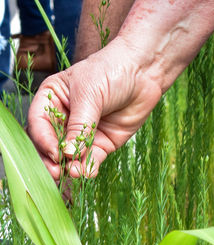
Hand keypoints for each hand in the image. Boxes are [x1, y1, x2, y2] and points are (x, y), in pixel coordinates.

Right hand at [27, 37, 161, 178]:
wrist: (144, 72)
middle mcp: (64, 119)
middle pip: (51, 145)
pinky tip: (88, 171)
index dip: (44, 141)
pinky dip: (88, 168)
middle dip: (53, 160)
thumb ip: (79, 125)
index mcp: (52, 100)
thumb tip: (68, 153)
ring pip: (70, 157)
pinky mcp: (102, 143)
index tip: (54, 153)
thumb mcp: (89, 94)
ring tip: (75, 172)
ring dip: (71, 167)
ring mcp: (83, 133)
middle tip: (57, 172)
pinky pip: (91, 160)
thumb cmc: (111, 71)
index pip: (39, 124)